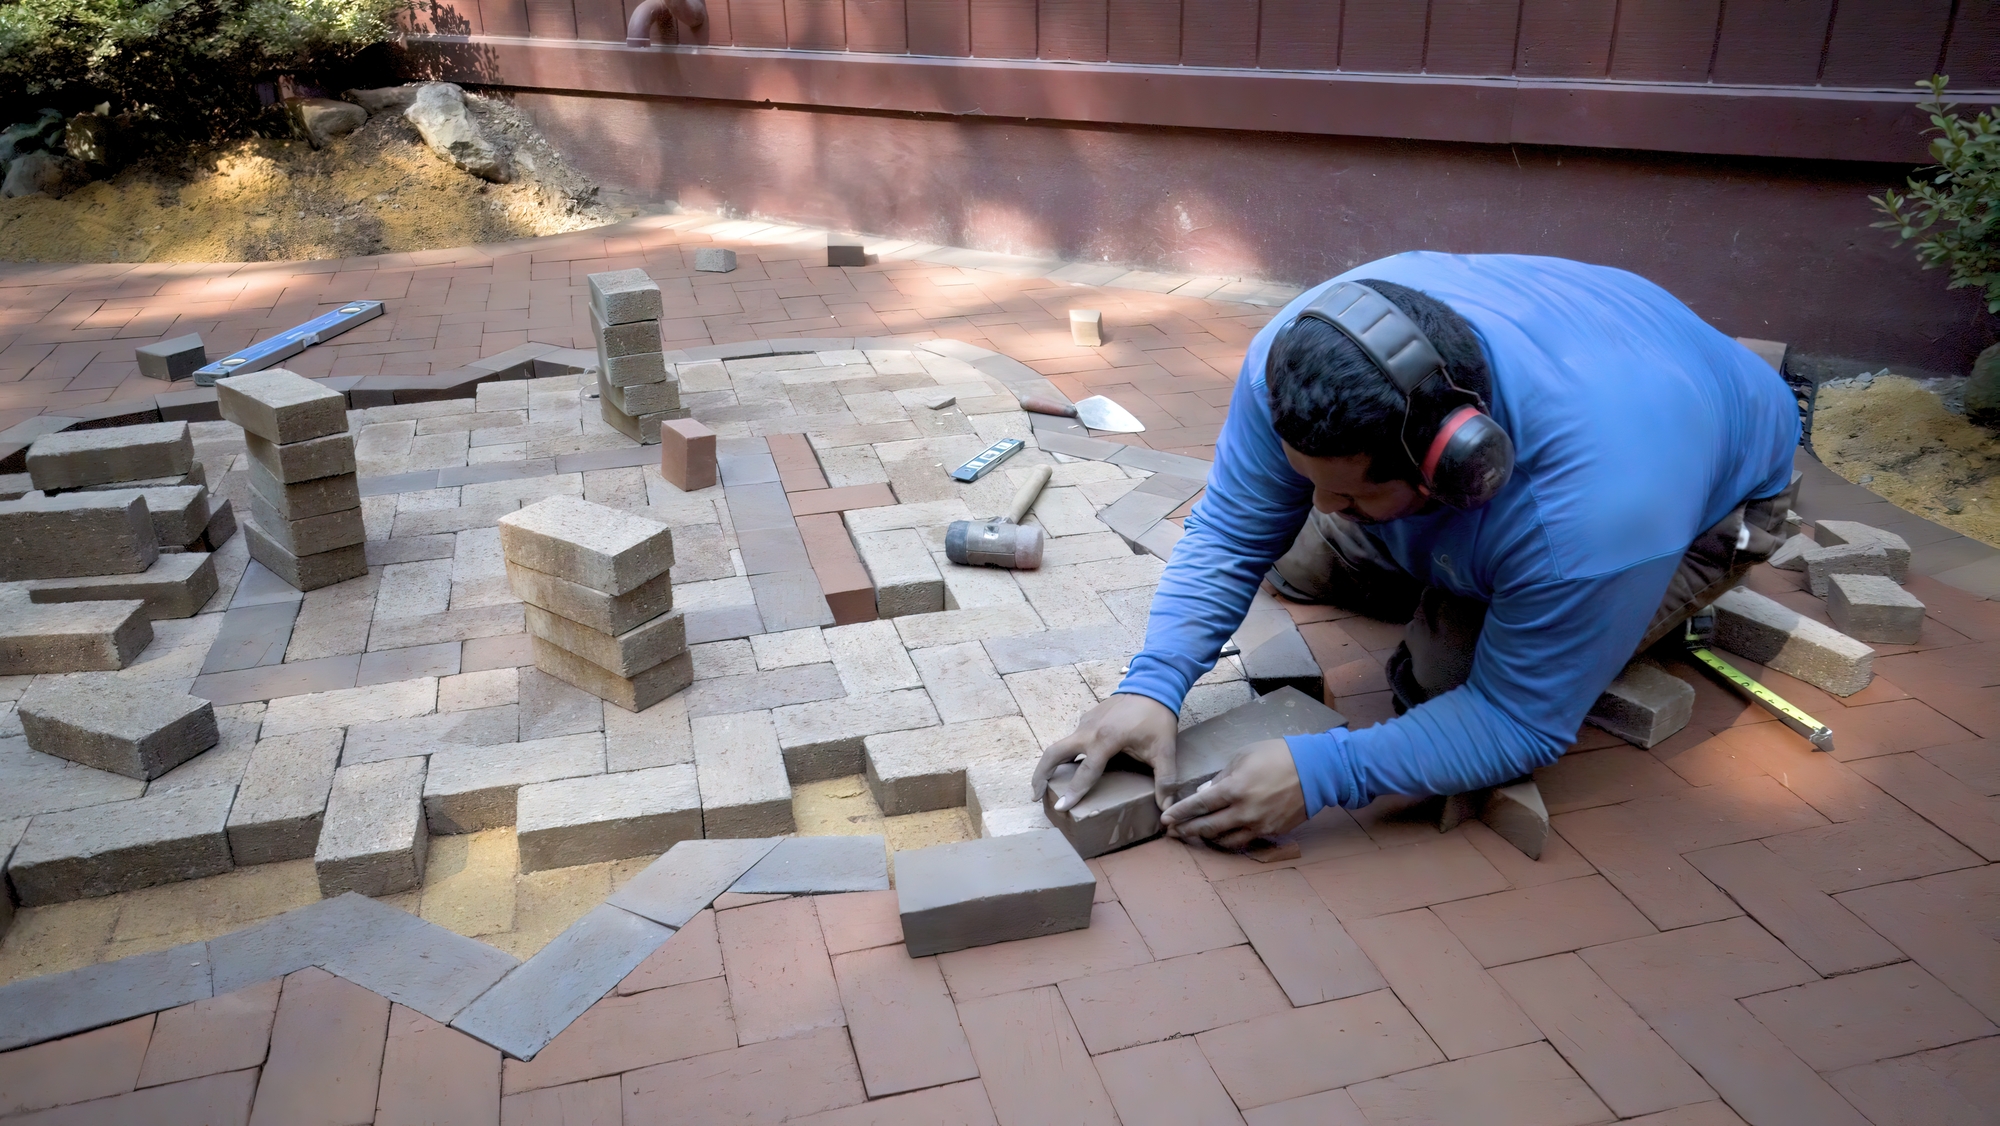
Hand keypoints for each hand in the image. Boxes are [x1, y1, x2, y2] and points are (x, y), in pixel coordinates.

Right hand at [1031, 693, 1179, 812]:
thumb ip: (1164, 780)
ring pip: (1060, 745)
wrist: (1153, 685)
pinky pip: (1072, 738)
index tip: (1060, 807)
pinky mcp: (1088, 718)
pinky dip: (1066, 754)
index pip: (1085, 772)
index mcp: (1105, 740)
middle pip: (1054, 753)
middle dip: (1041, 774)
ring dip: (1051, 764)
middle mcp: (1088, 731)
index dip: (1073, 792)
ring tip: (1049, 784)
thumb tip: (1168, 809)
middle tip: (1036, 796)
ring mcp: (1085, 722)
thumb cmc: (1157, 718)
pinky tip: (1073, 764)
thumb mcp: (1164, 750)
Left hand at [1160, 740, 1307, 849]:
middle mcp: (1244, 811)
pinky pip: (1245, 841)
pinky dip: (1229, 840)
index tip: (1166, 819)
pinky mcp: (1271, 832)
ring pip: (1225, 840)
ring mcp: (1259, 825)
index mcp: (1234, 789)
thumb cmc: (1277, 756)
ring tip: (1194, 835)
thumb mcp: (1243, 757)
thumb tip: (1205, 794)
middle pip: (1207, 827)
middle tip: (1173, 831)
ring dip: (1206, 839)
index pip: (1199, 805)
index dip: (1180, 814)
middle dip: (1186, 830)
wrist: (1315, 770)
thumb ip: (1221, 777)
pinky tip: (1220, 836)